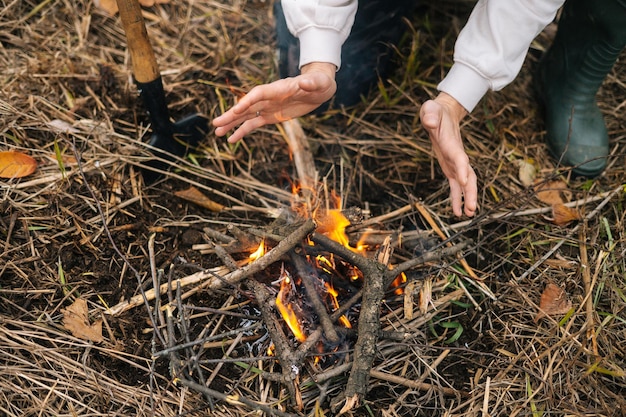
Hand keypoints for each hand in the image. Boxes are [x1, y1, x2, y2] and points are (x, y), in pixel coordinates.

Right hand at [212, 62, 336, 142]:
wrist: (319, 87)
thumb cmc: (319, 82)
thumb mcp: (319, 82)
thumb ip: (311, 83)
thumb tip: (304, 83)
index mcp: (277, 88)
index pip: (258, 95)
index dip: (247, 102)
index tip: (236, 111)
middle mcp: (269, 97)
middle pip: (246, 106)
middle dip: (231, 115)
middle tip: (215, 124)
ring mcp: (268, 107)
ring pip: (245, 116)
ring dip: (231, 124)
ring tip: (217, 133)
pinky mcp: (271, 116)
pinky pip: (253, 124)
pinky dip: (242, 131)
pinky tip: (231, 139)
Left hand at [420, 92, 477, 216]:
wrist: (444, 113)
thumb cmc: (435, 111)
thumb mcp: (430, 109)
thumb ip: (430, 114)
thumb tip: (428, 120)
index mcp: (452, 143)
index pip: (460, 157)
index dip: (463, 168)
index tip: (465, 181)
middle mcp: (457, 156)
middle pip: (469, 175)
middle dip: (471, 192)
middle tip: (472, 208)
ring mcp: (455, 163)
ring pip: (465, 183)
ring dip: (467, 198)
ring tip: (468, 215)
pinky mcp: (450, 168)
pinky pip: (455, 186)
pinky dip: (456, 198)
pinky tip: (456, 212)